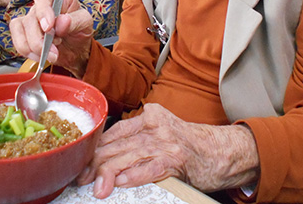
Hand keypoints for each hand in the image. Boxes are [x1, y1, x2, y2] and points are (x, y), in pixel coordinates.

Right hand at [9, 0, 93, 76]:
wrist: (76, 50)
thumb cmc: (81, 30)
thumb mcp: (86, 23)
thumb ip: (75, 21)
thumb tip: (61, 21)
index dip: (43, 10)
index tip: (49, 27)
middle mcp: (42, 4)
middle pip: (30, 17)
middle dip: (40, 38)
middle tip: (54, 49)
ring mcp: (31, 18)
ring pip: (20, 29)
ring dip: (34, 47)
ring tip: (51, 54)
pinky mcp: (24, 32)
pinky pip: (16, 39)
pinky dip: (27, 51)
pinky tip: (40, 56)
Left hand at [76, 103, 260, 198]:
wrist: (221, 151)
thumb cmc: (189, 145)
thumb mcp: (161, 131)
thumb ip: (137, 138)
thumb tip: (106, 156)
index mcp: (150, 116)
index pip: (115, 131)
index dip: (96, 149)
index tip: (82, 162)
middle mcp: (156, 125)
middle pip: (119, 144)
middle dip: (97, 163)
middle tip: (81, 178)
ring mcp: (166, 141)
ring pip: (130, 156)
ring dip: (109, 173)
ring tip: (96, 187)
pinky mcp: (176, 159)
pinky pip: (149, 168)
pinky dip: (133, 176)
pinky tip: (120, 182)